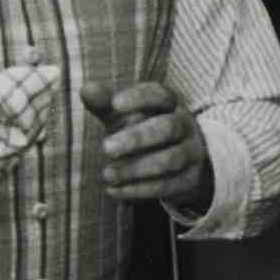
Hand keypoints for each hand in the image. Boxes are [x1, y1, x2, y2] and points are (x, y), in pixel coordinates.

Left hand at [81, 78, 211, 212]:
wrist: (179, 167)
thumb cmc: (143, 131)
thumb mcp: (125, 116)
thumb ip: (106, 103)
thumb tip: (86, 89)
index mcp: (171, 104)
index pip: (159, 95)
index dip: (138, 98)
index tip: (114, 104)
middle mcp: (186, 126)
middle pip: (167, 128)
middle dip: (136, 138)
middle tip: (105, 147)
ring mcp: (192, 154)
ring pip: (168, 161)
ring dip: (135, 169)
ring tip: (106, 175)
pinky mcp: (190, 181)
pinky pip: (166, 186)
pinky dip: (138, 190)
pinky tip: (114, 190)